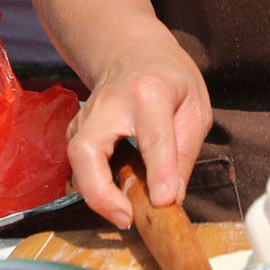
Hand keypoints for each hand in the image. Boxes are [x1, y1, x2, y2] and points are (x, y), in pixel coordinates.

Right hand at [65, 47, 210, 229]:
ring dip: (96, 194)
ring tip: (125, 211)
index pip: (153, 137)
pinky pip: (77, 165)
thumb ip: (184, 152)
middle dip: (101, 192)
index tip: (164, 202)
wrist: (132, 51)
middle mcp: (109, 104)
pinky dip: (92, 185)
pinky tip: (114, 195)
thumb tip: (172, 198)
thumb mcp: (194, 108)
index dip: (159, 172)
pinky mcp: (75, 129)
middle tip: (127, 217)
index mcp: (148, 93)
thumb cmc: (169, 78)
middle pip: (88, 151)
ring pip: (75, 161)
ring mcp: (86, 116)